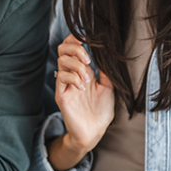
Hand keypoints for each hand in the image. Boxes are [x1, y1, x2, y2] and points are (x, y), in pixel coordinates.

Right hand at [50, 35, 114, 170]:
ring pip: (61, 61)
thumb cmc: (101, 111)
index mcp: (83, 70)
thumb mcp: (109, 87)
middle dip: (75, 49)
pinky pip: (61, 78)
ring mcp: (65, 84)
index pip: (72, 47)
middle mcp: (72, 74)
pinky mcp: (61, 94)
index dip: (76, 39)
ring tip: (87, 78)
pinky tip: (82, 87)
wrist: (95, 131)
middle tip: (87, 59)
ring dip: (76, 65)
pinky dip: (72, 78)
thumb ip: (106, 71)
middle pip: (63, 49)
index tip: (86, 39)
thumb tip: (107, 54)